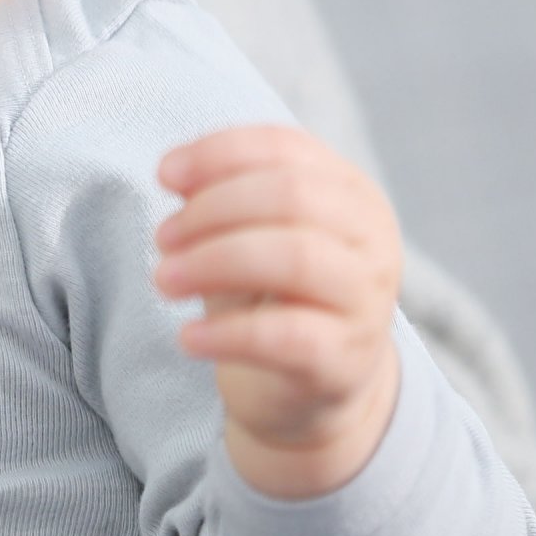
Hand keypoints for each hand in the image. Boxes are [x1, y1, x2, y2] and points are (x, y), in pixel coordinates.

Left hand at [154, 127, 403, 499]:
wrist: (310, 387)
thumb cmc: (271, 293)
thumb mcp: (246, 233)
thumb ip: (218, 194)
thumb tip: (175, 171)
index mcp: (350, 192)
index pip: (286, 148)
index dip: (218, 154)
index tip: (164, 175)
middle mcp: (372, 239)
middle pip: (291, 196)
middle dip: (211, 211)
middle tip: (163, 238)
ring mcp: (367, 301)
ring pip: (293, 259)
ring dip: (211, 263)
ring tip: (164, 280)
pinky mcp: (345, 359)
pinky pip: (284, 336)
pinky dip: (224, 333)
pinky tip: (187, 337)